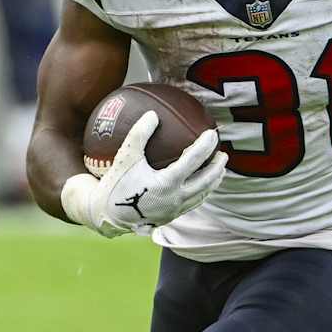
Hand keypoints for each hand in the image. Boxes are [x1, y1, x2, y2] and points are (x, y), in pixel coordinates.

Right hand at [62, 111, 226, 237]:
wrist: (107, 215)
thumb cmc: (115, 183)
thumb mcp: (125, 156)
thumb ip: (139, 134)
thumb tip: (153, 114)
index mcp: (167, 183)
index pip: (194, 160)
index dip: (205, 145)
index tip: (212, 133)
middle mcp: (176, 198)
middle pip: (206, 180)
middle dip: (218, 166)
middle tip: (223, 153)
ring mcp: (176, 209)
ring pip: (203, 194)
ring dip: (214, 181)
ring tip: (219, 169)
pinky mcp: (173, 216)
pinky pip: (194, 203)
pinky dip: (203, 191)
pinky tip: (202, 184)